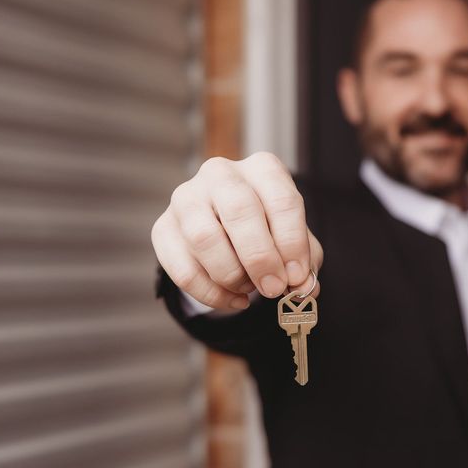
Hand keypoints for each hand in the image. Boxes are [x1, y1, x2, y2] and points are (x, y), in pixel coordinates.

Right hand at [151, 153, 322, 311]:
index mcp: (262, 168)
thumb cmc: (268, 232)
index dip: (292, 243)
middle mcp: (220, 174)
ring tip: (249, 288)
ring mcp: (186, 198)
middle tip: (272, 288)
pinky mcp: (162, 228)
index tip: (296, 277)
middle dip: (259, 258)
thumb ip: (304, 264)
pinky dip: (211, 294)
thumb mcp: (294, 242)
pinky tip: (233, 299)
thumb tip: (302, 287)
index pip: (281, 199)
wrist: (227, 231)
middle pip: (239, 210)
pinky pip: (182, 269)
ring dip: (232, 275)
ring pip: (204, 238)